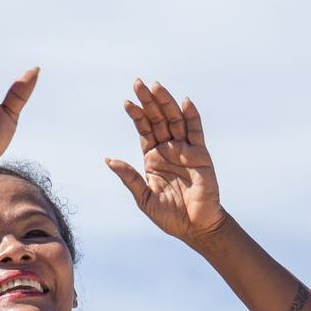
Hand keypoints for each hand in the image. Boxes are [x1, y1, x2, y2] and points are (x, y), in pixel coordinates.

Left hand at [106, 80, 225, 241]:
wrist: (196, 228)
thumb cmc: (170, 216)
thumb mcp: (144, 198)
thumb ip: (130, 178)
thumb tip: (109, 160)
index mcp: (152, 157)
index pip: (144, 130)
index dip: (136, 115)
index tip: (127, 102)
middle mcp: (168, 149)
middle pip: (158, 119)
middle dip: (148, 101)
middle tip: (138, 83)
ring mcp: (185, 150)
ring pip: (175, 120)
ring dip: (166, 102)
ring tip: (156, 87)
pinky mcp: (201, 155)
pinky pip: (196, 131)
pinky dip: (192, 115)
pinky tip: (184, 101)